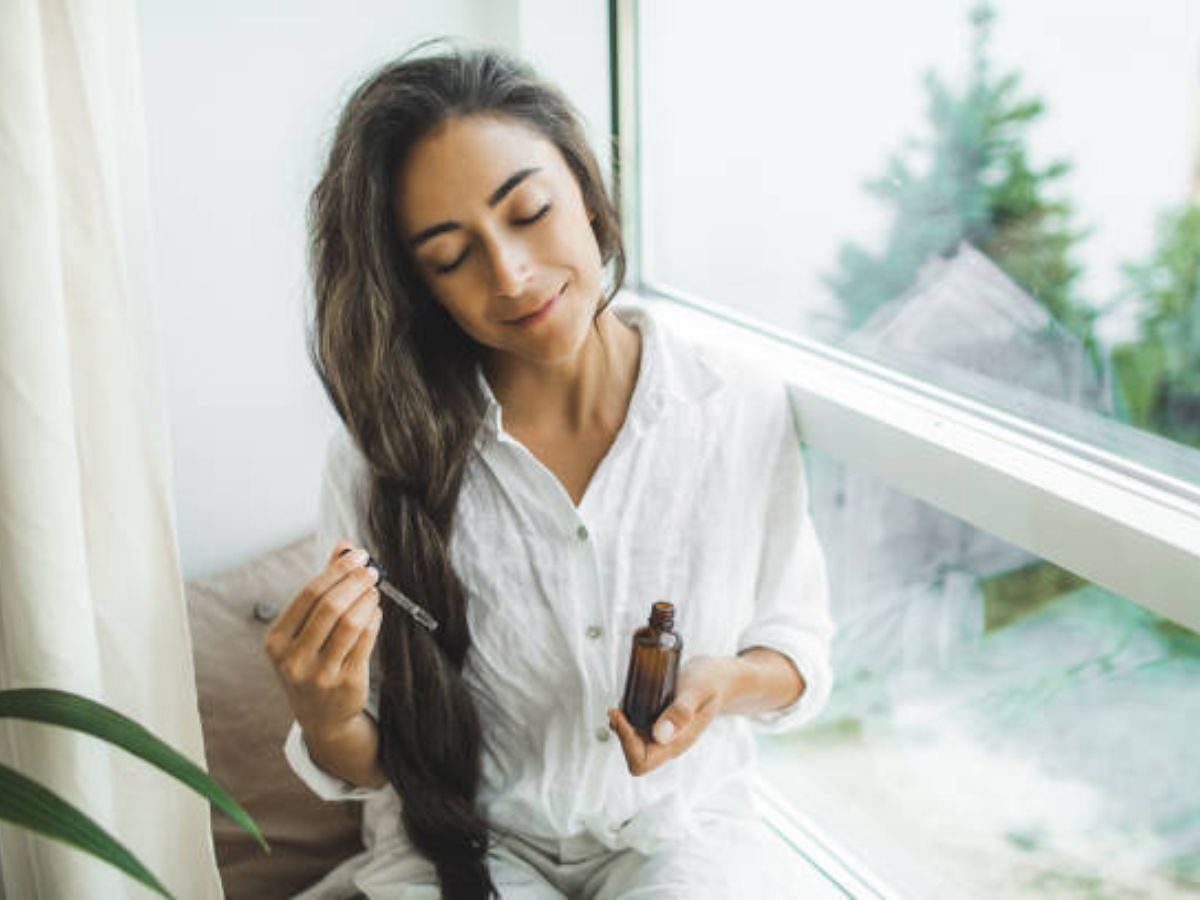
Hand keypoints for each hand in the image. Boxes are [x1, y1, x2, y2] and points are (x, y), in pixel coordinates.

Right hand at [263, 540, 382, 740]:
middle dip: (355, 582)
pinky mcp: (346, 684)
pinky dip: (374, 620)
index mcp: (276, 641)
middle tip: (372, 569)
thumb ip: (323, 587)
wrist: (322, 717)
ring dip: (367, 599)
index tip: (358, 555)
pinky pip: (365, 641)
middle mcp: (293, 659)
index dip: (337, 570)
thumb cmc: (312, 661)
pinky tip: (376, 610)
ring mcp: (319, 675)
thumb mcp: (305, 630)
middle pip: (330, 607)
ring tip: (375, 589)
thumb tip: (342, 546)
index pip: (309, 594)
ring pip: (350, 623)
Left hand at [608, 655, 735, 775]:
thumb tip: (660, 735)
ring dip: (623, 725)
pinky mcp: (661, 724)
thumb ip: (682, 711)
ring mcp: (665, 735)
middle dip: (621, 733)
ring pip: (634, 742)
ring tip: (621, 704)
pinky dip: (629, 717)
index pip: (642, 761)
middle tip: (616, 708)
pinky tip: (630, 700)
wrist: (721, 677)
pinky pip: (638, 729)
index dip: (626, 741)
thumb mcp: (697, 691)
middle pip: (634, 755)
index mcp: (679, 743)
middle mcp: (670, 743)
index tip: (620, 714)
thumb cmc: (711, 682)